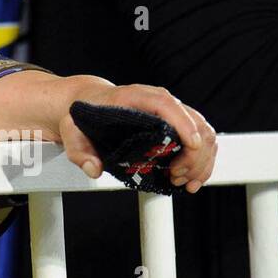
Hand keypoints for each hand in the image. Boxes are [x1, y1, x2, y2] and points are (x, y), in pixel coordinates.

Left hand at [54, 77, 217, 192]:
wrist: (92, 104)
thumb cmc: (85, 114)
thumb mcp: (72, 129)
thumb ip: (78, 150)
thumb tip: (94, 169)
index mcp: (136, 96)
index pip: (166, 103)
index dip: (183, 123)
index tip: (192, 145)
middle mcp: (160, 100)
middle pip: (194, 122)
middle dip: (193, 154)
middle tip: (175, 176)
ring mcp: (173, 112)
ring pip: (204, 133)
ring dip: (201, 162)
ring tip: (181, 181)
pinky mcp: (179, 125)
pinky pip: (203, 142)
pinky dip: (203, 162)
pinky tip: (191, 180)